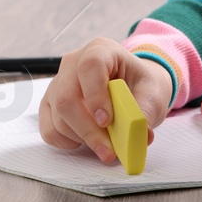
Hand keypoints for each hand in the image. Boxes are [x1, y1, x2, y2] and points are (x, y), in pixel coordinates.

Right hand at [39, 37, 172, 164]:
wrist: (133, 88)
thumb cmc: (140, 85)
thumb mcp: (152, 93)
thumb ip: (145, 112)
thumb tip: (140, 135)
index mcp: (100, 50)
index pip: (90, 66)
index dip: (96, 95)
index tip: (107, 121)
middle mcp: (73, 63)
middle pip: (66, 97)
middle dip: (87, 130)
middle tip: (108, 151)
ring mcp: (57, 84)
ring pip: (58, 116)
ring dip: (82, 139)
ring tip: (106, 145)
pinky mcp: (50, 105)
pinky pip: (49, 129)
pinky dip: (68, 142)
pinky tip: (87, 140)